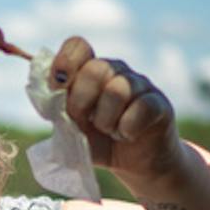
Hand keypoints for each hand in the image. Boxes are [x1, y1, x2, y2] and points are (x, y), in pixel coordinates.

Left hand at [49, 37, 184, 181]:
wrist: (133, 164)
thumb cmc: (99, 141)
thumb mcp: (71, 128)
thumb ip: (57, 110)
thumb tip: (50, 94)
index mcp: (90, 70)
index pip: (77, 46)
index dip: (64, 64)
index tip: (58, 89)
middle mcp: (116, 71)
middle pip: (95, 69)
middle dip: (81, 102)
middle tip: (85, 121)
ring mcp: (140, 84)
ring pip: (117, 90)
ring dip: (106, 120)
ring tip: (110, 131)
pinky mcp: (159, 103)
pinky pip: (141, 108)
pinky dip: (127, 128)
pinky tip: (127, 135)